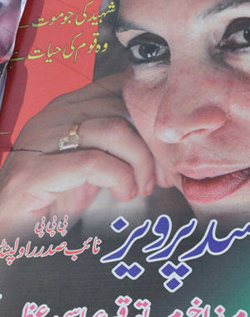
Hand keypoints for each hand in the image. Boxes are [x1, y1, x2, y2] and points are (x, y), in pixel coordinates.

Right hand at [0, 73, 155, 234]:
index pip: (122, 87)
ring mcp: (42, 141)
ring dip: (139, 164)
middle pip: (124, 108)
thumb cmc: (55, 196)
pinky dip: (120, 179)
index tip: (167, 148)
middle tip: (161, 176)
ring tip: (140, 188)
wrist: (9, 229)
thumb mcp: (95, 164)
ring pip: (114, 129)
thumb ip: (121, 147)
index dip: (152, 115)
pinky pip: (94, 162)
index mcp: (72, 107)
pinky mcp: (34, 173)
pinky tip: (122, 194)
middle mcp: (56, 115)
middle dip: (153, 145)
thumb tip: (165, 148)